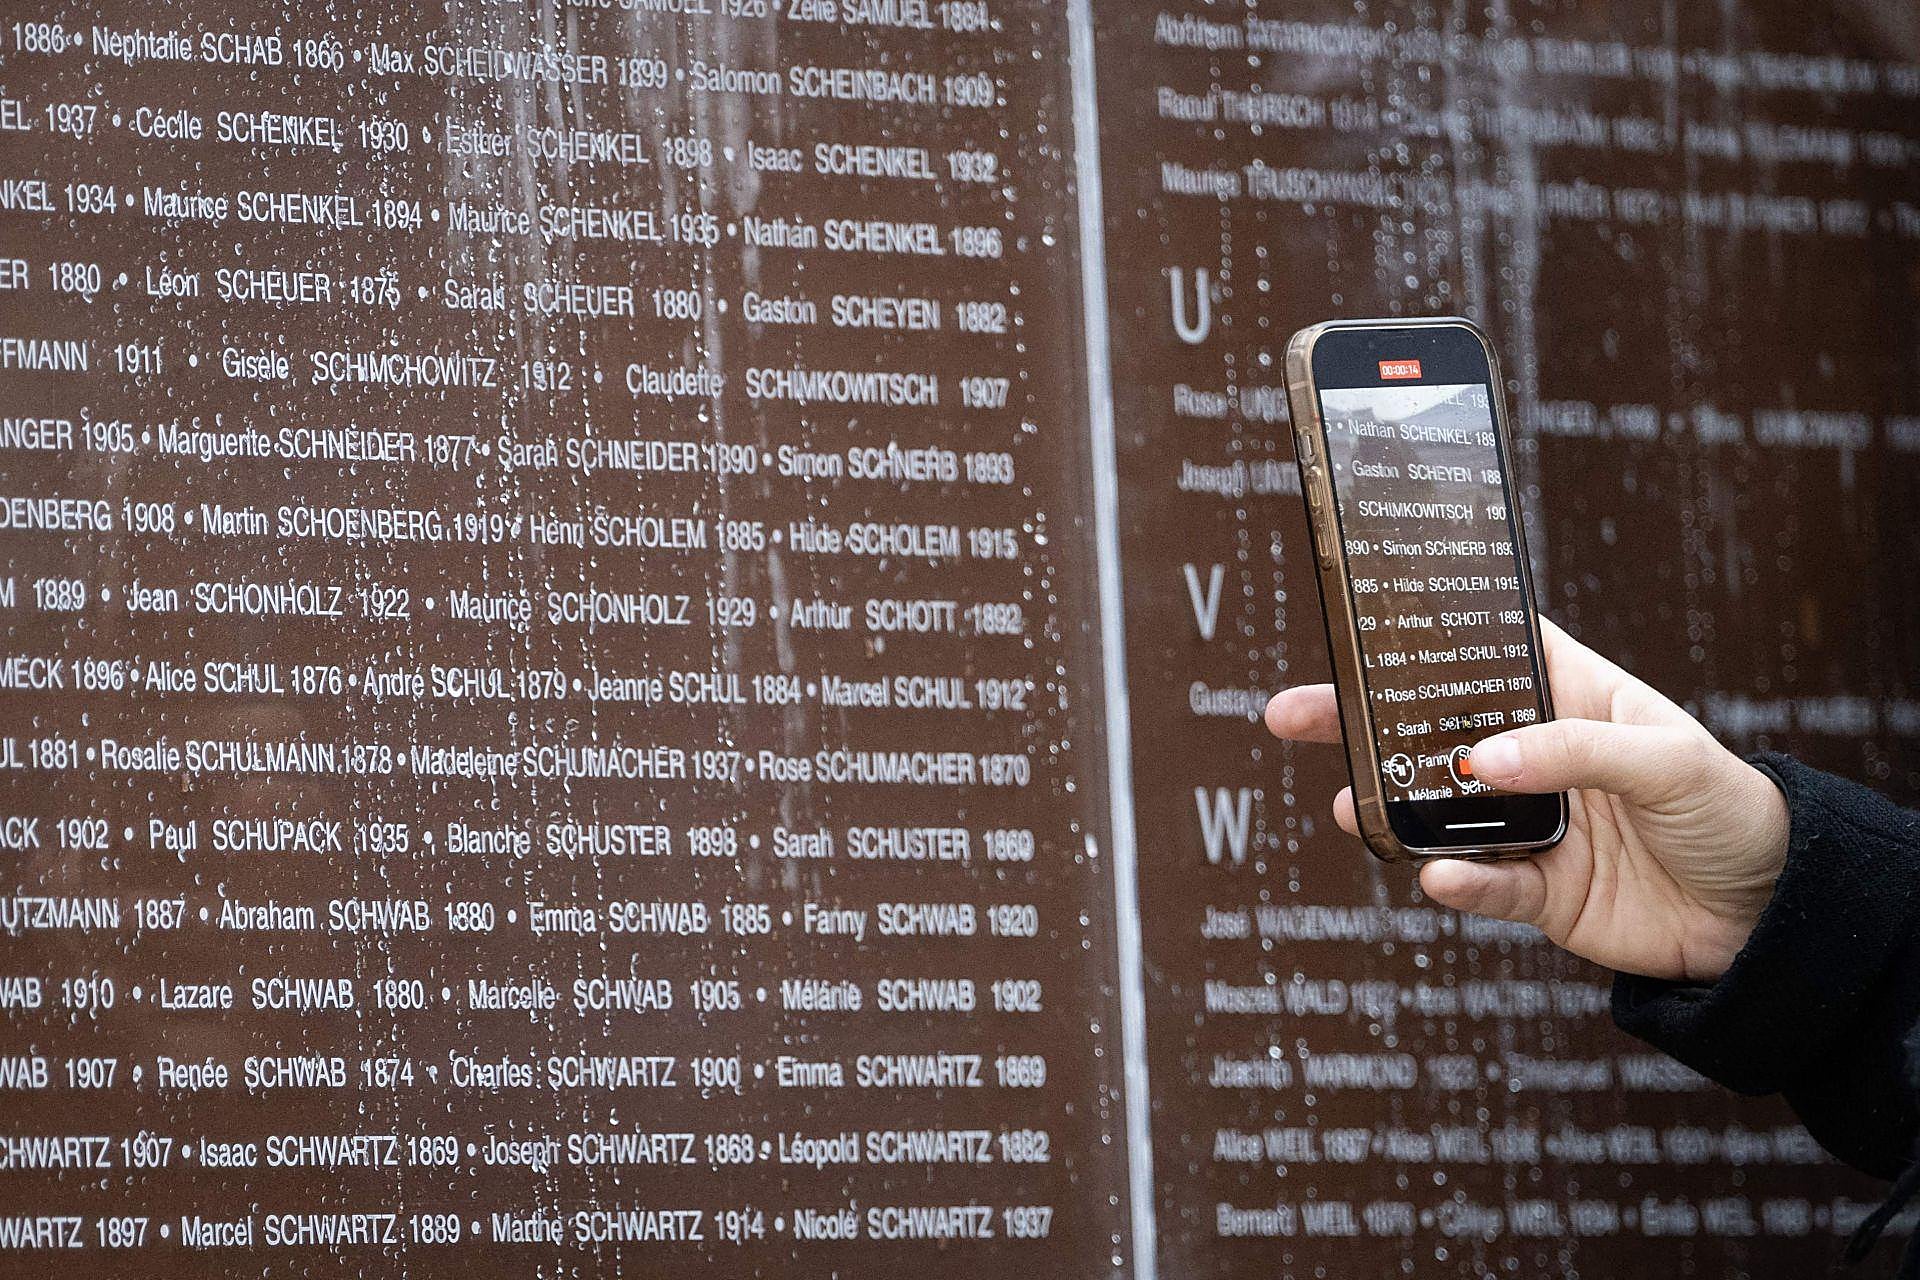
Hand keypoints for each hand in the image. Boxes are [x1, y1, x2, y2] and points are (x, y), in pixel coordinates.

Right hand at [1264, 618, 1788, 981]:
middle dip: (1361, 721)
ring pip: (1439, 811)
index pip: (1486, 650)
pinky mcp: (1536, 891)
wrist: (1772, 920)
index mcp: (1570, 696)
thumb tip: (1481, 763)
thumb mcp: (1666, 758)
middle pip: (1432, 730)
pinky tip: (1439, 877)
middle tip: (1293, 714)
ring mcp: (1531, 824)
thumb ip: (1574, 752)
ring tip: (1351, 804)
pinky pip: (1483, 885)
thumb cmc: (1732, 809)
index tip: (1358, 620)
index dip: (1426, 632)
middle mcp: (1537, 756)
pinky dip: (1458, 883)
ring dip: (1390, 807)